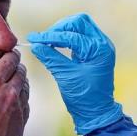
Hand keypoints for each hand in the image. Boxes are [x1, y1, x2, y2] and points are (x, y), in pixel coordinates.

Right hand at [0, 48, 28, 135]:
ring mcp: (18, 110)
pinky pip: (26, 105)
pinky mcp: (21, 124)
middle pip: (21, 73)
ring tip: (15, 81)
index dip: (11, 54)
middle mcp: (9, 94)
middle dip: (18, 66)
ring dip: (22, 81)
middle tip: (13, 65)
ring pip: (26, 88)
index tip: (10, 53)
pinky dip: (22, 99)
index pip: (9, 61)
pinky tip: (15, 101)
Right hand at [27, 13, 122, 134]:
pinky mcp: (94, 52)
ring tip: (48, 42)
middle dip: (60, 28)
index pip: (71, 35)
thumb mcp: (65, 76)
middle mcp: (103, 44)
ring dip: (63, 31)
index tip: (34, 39)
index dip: (50, 36)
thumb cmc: (84, 97)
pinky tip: (56, 46)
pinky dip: (67, 38)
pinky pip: (80, 36)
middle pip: (79, 22)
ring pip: (80, 27)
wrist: (96, 113)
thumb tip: (35, 45)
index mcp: (99, 49)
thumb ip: (50, 58)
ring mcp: (100, 47)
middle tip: (44, 39)